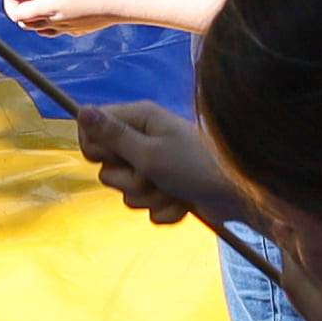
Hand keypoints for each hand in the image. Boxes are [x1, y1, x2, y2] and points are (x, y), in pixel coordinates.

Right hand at [76, 98, 250, 236]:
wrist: (239, 194)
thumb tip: (82, 110)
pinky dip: (165, 210)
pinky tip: (184, 203)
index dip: (98, 149)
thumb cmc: (196, 165)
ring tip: (174, 190)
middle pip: (108, 168)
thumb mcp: (149, 152)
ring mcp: (156, 166)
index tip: (118, 156)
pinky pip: (148, 208)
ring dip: (150, 198)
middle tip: (154, 175)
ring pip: (128, 192)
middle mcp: (144, 140)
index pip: (92, 131)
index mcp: (138, 120)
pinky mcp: (167, 190)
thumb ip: (112, 135)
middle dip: (130, 180)